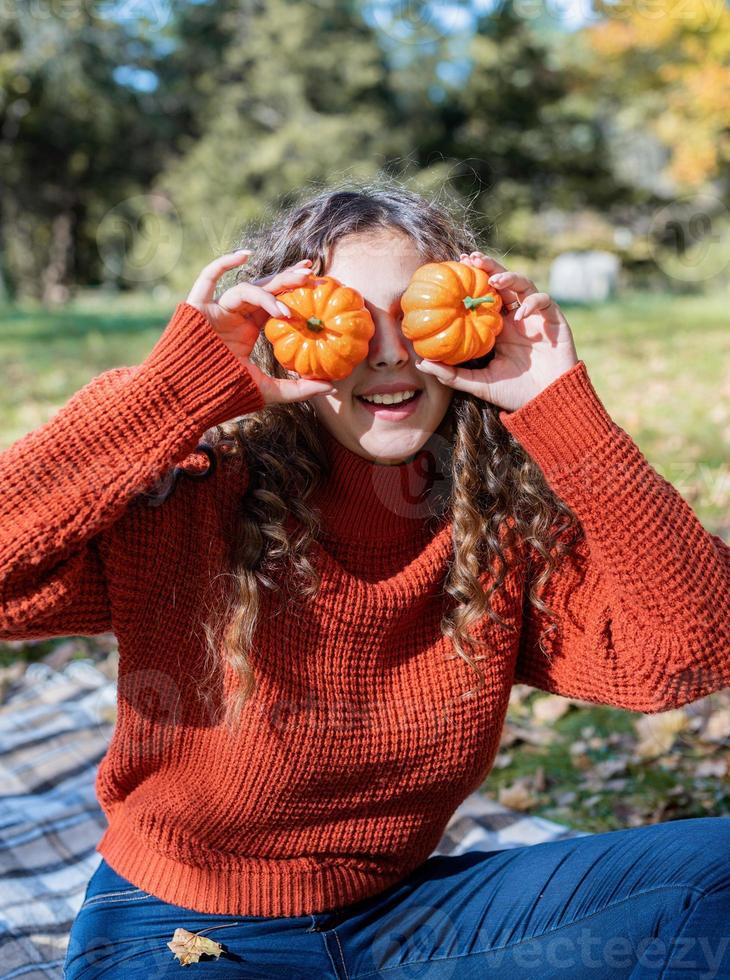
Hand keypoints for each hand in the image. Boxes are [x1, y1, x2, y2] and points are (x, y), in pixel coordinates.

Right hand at [186, 250, 334, 405]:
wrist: (186, 398)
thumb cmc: (223, 394)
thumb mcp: (267, 390)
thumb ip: (298, 388)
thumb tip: (332, 386)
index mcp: (247, 329)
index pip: (275, 303)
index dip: (295, 291)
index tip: (318, 283)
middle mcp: (234, 315)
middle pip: (264, 289)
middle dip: (287, 279)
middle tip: (311, 273)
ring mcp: (216, 310)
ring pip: (245, 287)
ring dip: (267, 290)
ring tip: (286, 304)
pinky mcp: (197, 307)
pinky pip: (208, 278)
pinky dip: (223, 263)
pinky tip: (244, 255)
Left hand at [415, 251, 579, 412]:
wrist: (547, 402)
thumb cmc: (513, 393)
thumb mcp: (479, 383)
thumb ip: (452, 374)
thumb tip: (421, 364)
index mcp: (499, 327)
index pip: (484, 295)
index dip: (472, 279)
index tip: (454, 267)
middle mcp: (516, 317)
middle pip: (503, 282)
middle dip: (489, 267)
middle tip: (471, 259)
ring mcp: (535, 317)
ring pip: (524, 284)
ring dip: (509, 278)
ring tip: (494, 281)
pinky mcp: (554, 320)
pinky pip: (544, 300)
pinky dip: (531, 303)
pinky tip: (518, 315)